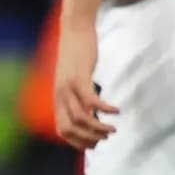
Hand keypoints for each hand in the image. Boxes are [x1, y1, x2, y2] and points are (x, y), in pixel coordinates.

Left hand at [53, 18, 117, 149]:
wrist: (74, 29)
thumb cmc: (77, 56)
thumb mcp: (74, 80)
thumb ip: (77, 97)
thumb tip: (89, 114)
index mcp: (58, 99)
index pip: (62, 130)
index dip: (77, 142)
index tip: (94, 145)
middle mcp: (60, 95)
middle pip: (69, 128)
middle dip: (88, 139)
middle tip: (105, 139)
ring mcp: (68, 86)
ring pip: (80, 117)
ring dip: (98, 128)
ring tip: (112, 129)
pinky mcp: (79, 76)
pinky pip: (90, 100)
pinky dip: (104, 108)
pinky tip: (116, 110)